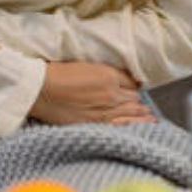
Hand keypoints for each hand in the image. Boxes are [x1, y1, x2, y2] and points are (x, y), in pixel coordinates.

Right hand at [31, 62, 156, 125]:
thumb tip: (119, 78)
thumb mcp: (85, 65)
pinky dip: (134, 125)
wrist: (40, 90)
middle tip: (145, 105)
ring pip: (132, 112)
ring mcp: (104, 110)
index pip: (132, 81)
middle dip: (138, 100)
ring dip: (142, 114)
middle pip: (134, 97)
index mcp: (108, 75)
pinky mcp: (95, 123)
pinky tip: (143, 126)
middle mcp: (111, 93)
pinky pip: (121, 125)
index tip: (136, 89)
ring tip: (151, 117)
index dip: (134, 86)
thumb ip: (104, 72)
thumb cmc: (57, 74)